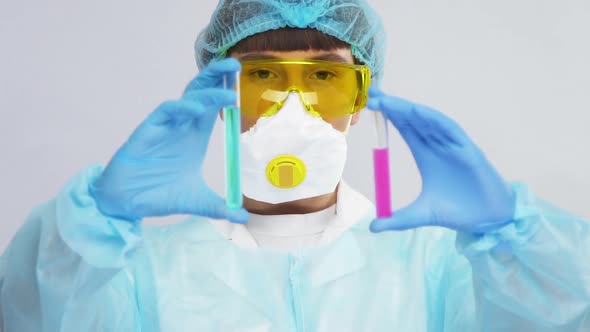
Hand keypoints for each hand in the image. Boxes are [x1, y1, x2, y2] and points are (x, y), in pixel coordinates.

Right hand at [90, 58, 248, 222]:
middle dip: (215, 77)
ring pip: (185, 99)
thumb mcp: (197, 202)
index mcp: (194, 136)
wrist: (127, 205)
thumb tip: (243, 218)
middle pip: (200, 93)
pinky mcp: (147, 131)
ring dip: (205, 92)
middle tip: (234, 65)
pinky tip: (194, 110)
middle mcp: (181, 127)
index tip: (241, 80)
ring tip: (226, 92)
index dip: (225, 90)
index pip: (213, 106)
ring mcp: (165, 127)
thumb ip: (220, 208)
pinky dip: (179, 108)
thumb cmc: (159, 195)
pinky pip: (164, 112)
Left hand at [367, 88, 514, 233]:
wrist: (489, 221)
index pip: (405, 129)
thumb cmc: (459, 212)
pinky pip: (451, 131)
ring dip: (409, 110)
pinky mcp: (469, 151)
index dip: (389, 115)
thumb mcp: (421, 215)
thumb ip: (397, 220)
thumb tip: (373, 228)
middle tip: (372, 94)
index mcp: (426, 155)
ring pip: (429, 122)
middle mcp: (438, 146)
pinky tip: (418, 113)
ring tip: (388, 102)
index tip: (370, 104)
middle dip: (393, 106)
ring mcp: (454, 146)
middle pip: (413, 120)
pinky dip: (435, 121)